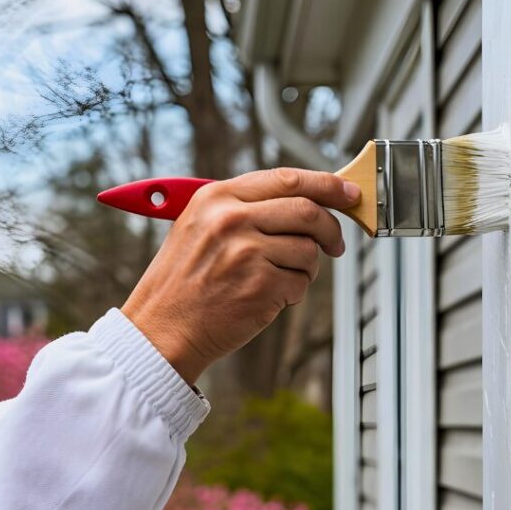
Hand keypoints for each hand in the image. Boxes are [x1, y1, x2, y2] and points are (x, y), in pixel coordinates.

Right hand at [122, 168, 359, 383]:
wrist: (162, 330)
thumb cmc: (183, 283)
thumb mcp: (200, 227)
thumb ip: (246, 208)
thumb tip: (306, 200)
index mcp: (217, 197)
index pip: (287, 179)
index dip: (326, 185)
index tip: (348, 193)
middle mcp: (232, 219)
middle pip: (308, 210)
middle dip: (331, 229)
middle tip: (335, 244)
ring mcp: (247, 252)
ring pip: (309, 249)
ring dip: (307, 267)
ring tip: (280, 279)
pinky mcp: (260, 286)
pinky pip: (301, 283)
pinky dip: (293, 292)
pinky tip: (267, 298)